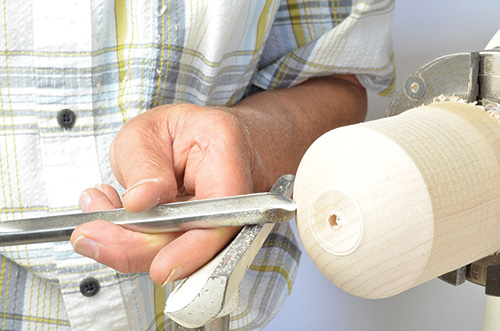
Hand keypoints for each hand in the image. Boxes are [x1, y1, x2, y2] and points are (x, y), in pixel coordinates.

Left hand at [70, 104, 269, 284]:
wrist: (195, 139)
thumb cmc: (176, 132)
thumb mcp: (145, 132)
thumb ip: (143, 165)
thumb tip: (140, 202)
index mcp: (225, 151)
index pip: (221, 212)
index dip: (194, 247)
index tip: (161, 266)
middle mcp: (233, 190)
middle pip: (199, 241)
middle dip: (141, 247)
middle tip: (93, 234)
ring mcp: (223, 217)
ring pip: (183, 252)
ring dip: (132, 241)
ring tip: (101, 209)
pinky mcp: (206, 235)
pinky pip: (174, 251)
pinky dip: (138, 241)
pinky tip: (117, 216)